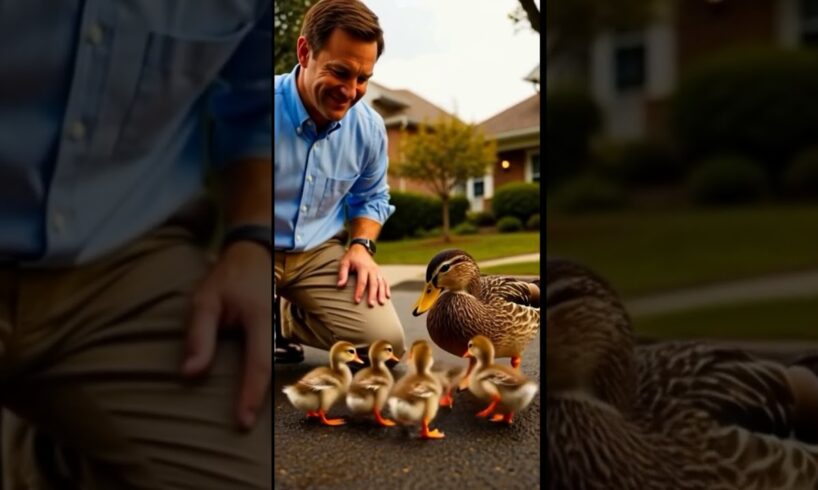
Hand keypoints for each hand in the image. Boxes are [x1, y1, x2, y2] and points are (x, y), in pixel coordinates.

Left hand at [181, 241, 271, 429]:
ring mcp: (270, 332)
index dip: (251, 395)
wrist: (251, 255)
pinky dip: (250, 378)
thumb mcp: (205, 300)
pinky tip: (241, 391)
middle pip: (264, 372)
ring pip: (262, 367)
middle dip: (255, 401)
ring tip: (243, 415)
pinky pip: (258, 360)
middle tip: (243, 427)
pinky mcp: (264, 334)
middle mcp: (269, 330)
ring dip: (253, 390)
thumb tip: (191, 374)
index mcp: (259, 322)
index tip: (243, 422)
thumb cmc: (227, 277)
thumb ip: (199, 335)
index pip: (257, 365)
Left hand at [336, 245, 390, 305]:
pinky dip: (387, 288)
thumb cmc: (350, 258)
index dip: (359, 292)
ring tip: (381, 303)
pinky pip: (385, 281)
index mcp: (363, 267)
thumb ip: (342, 274)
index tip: (357, 301)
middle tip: (371, 305)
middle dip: (373, 295)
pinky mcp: (380, 272)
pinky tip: (388, 296)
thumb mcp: (344, 263)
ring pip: (381, 283)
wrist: (361, 248)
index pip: (362, 281)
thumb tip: (340, 285)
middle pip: (373, 284)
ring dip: (381, 293)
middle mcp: (372, 269)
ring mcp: (377, 271)